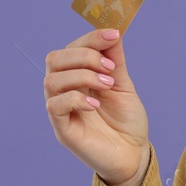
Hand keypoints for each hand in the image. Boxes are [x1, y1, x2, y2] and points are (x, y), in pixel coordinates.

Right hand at [44, 27, 149, 185]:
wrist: (134, 154)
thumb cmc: (126, 122)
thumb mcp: (123, 86)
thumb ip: (115, 61)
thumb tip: (112, 32)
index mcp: (78, 77)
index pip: (72, 48)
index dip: (90, 38)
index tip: (114, 35)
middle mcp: (65, 90)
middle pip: (54, 59)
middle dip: (83, 56)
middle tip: (109, 68)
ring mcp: (61, 110)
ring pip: (52, 80)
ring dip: (82, 76)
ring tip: (107, 85)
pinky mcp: (62, 128)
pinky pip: (55, 105)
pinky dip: (76, 98)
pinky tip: (95, 104)